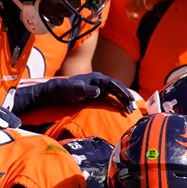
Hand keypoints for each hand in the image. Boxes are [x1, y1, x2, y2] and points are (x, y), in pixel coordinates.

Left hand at [13, 72, 136, 114]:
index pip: (113, 84)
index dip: (122, 92)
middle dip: (125, 97)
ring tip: (129, 110)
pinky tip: (121, 108)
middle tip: (132, 107)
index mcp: (96, 78)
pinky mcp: (96, 93)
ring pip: (114, 93)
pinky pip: (110, 97)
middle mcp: (99, 81)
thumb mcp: (73, 90)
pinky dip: (116, 102)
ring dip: (122, 100)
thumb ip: (85, 90)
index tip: (128, 100)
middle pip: (117, 88)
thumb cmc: (63, 91)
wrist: (54, 92)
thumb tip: (98, 91)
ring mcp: (98, 87)